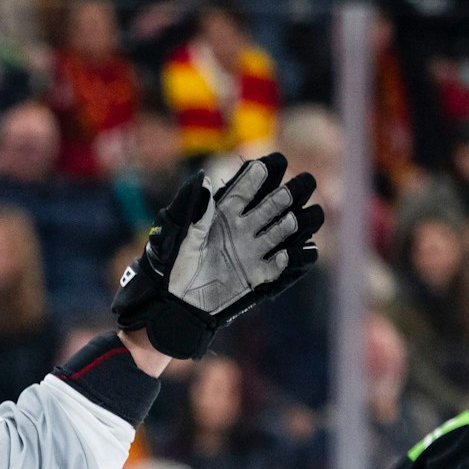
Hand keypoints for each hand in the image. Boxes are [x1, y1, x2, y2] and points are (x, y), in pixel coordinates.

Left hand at [112, 153, 324, 358]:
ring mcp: (252, 252)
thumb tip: (204, 181)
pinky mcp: (257, 276)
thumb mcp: (182, 238)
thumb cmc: (174, 267)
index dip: (255, 177)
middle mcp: (243, 230)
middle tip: (294, 188)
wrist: (178, 304)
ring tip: (293, 220)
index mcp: (223, 216)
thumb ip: (195, 212)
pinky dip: (285, 261)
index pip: (243, 192)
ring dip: (290, 225)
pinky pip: (278, 266)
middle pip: (270, 207)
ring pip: (280, 233)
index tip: (267, 165)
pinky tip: (287, 254)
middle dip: (284, 196)